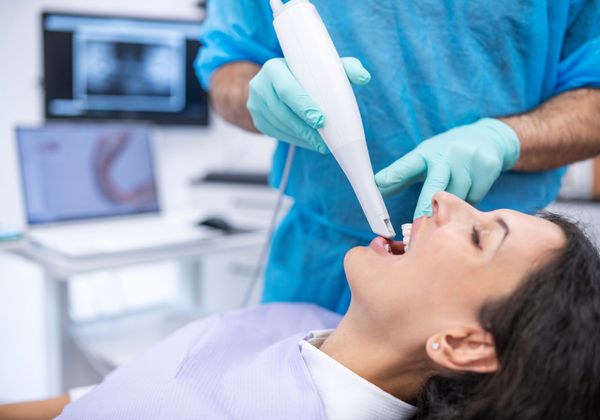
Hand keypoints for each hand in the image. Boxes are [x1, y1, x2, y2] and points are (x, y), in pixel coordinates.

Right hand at [246, 57, 370, 152]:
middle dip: (304, 129)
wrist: (275, 81)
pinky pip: (276, 133)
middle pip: (282, 112)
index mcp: (274, 68)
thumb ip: (345, 69)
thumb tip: (364, 77)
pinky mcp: (257, 119)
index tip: (320, 121)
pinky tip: (308, 143)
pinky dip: (294, 140)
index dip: (303, 106)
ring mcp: (255, 104)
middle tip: (323, 141)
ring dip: (300, 138)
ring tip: (320, 145)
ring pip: (279, 126)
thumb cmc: (305, 74)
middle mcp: (259, 86)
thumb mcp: (322, 67)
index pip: (287, 90)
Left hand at [375, 118, 520, 218]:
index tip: (378, 185)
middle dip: (425, 207)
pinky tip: (469, 190)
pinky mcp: (487, 168)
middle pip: (435, 186)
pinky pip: (474, 198)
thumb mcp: (424, 159)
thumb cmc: (448, 153)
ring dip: (451, 205)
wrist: (488, 138)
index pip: (408, 165)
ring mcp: (469, 160)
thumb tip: (378, 188)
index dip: (394, 175)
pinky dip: (468, 201)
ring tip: (452, 195)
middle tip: (418, 224)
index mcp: (428, 152)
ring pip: (457, 197)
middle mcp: (448, 154)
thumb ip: (402, 175)